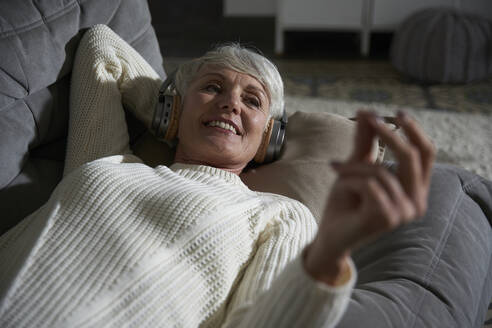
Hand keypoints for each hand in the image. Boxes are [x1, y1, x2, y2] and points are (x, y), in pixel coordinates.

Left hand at [304, 110, 435, 284]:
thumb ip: (365, 142)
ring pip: (382, 171)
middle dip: (387, 134)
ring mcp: (405, 212)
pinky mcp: (389, 218)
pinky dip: (349, 182)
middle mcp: (417, 202)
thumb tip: (368, 111)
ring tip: (337, 172)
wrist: (330, 235)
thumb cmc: (344, 203)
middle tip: (368, 118)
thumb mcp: (355, 167)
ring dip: (353, 168)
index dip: (414, 131)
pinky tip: (341, 191)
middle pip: (411, 157)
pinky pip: (369, 184)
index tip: (397, 113)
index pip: (426, 154)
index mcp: (416, 189)